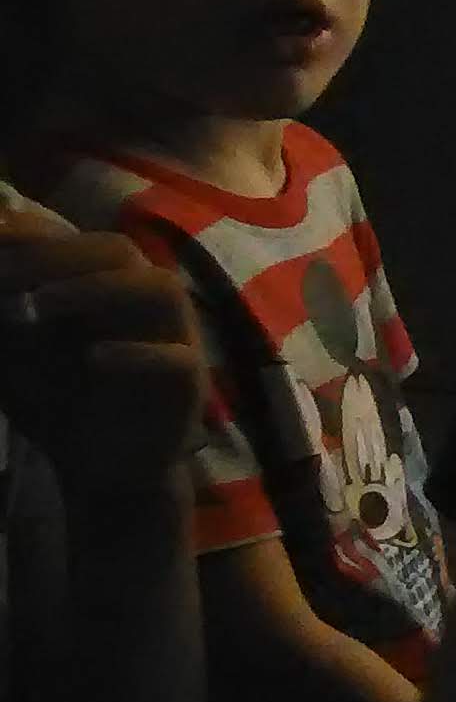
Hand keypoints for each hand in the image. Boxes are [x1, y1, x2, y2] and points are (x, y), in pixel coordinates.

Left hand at [0, 197, 207, 516]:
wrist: (102, 468)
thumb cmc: (56, 401)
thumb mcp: (12, 354)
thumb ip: (3, 315)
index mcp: (100, 286)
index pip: (73, 239)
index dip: (30, 232)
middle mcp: (141, 301)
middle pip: (118, 250)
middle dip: (56, 255)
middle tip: (3, 274)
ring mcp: (174, 337)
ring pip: (159, 288)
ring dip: (97, 288)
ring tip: (38, 305)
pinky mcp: (190, 382)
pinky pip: (177, 357)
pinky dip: (136, 353)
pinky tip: (92, 359)